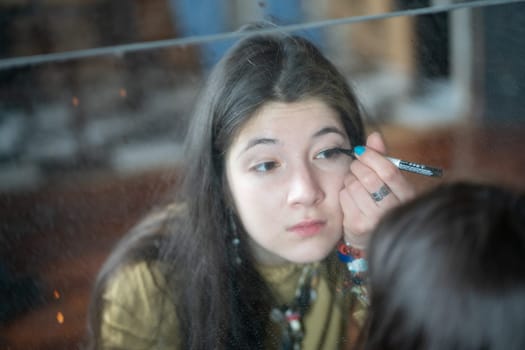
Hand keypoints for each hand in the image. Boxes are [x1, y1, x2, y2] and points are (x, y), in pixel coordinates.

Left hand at [339, 131, 415, 248]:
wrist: (372, 235)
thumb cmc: (382, 201)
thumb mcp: (389, 180)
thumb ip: (382, 157)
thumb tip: (374, 136)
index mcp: (407, 195)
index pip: (389, 171)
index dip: (372, 157)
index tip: (362, 151)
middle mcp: (393, 210)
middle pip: (369, 178)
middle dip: (358, 167)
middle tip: (356, 166)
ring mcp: (374, 220)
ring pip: (353, 186)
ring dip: (350, 180)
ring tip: (355, 183)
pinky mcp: (356, 225)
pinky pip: (344, 197)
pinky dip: (344, 192)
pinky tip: (351, 197)